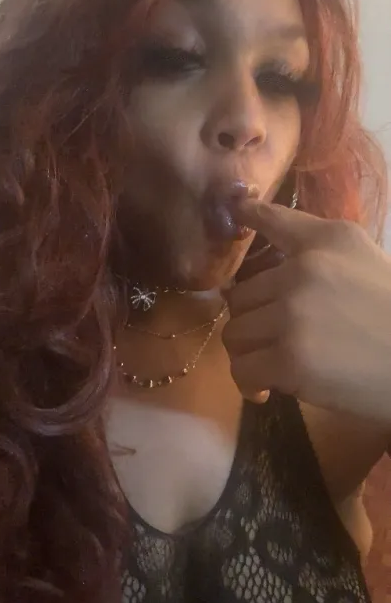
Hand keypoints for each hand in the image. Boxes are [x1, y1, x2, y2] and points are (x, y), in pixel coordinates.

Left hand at [223, 200, 390, 423]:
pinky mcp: (290, 358)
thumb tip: (270, 274)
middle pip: (241, 296)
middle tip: (275, 341)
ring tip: (273, 366)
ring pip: (235, 333)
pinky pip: (243, 368)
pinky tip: (269, 390)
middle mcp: (304, 270)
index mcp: (327, 241)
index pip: (274, 218)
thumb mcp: (366, 264)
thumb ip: (322, 255)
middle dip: (253, 322)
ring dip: (250, 354)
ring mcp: (293, 314)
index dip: (248, 214)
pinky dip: (251, 383)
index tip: (238, 212)